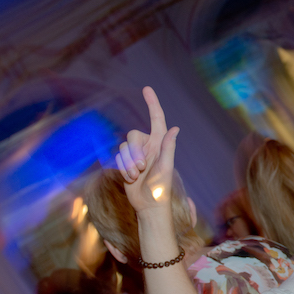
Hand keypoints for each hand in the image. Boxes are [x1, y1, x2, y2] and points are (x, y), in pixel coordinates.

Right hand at [114, 87, 179, 214]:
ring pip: (123, 147)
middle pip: (132, 135)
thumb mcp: (166, 167)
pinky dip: (122, 168)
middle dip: (134, 152)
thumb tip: (175, 129)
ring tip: (136, 176)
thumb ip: (168, 148)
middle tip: (142, 168)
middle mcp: (148, 146)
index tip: (147, 89)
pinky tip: (130, 179)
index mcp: (160, 143)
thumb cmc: (161, 187)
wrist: (149, 205)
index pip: (156, 119)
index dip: (152, 103)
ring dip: (128, 163)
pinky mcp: (125, 163)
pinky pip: (118, 157)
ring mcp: (136, 154)